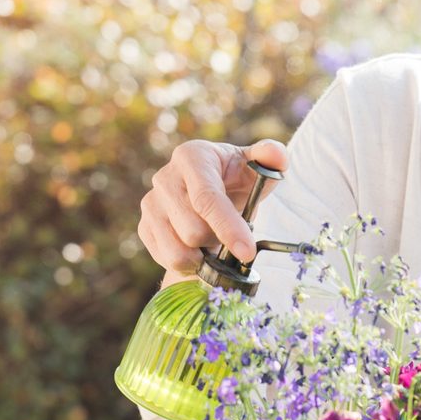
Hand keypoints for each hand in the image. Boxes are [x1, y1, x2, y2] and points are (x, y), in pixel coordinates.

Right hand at [138, 139, 288, 273]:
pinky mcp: (144, 227)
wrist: (212, 196)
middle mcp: (164, 177)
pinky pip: (166, 260)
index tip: (247, 253)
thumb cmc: (238, 181)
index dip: (228, 228)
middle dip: (218, 241)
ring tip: (213, 243)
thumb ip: (272, 158)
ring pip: (177, 251)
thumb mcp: (257, 168)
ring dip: (203, 257)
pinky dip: (189, 263)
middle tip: (230, 236)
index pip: (206, 198)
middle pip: (192, 230)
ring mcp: (150, 203)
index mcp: (191, 156)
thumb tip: (276, 155)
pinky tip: (198, 249)